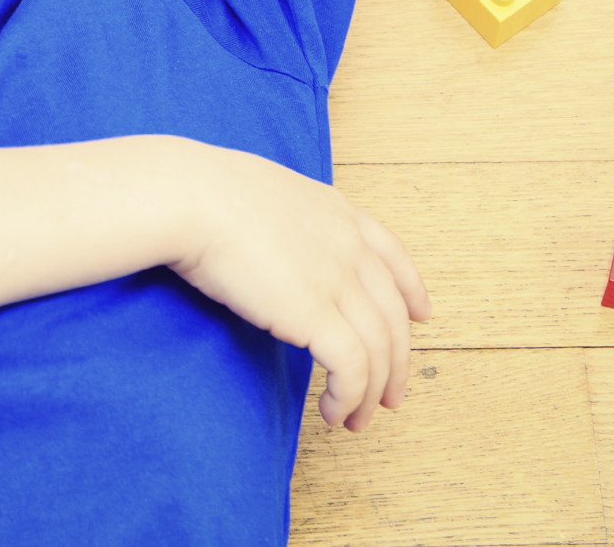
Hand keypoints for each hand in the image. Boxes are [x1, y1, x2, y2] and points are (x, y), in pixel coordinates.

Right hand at [165, 144, 432, 431]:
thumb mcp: (264, 193)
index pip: (393, 254)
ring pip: (379, 349)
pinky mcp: (316, 315)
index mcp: (337, 212)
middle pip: (392, 315)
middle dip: (397, 362)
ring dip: (372, 392)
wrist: (192, 199)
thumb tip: (270, 240)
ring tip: (355, 420)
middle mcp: (348, 246)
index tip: (421, 314)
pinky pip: (352, 368)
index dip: (412, 289)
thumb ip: (286, 220)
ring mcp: (337, 280)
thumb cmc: (205, 193)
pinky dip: (349, 396)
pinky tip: (333, 412)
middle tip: (390, 395)